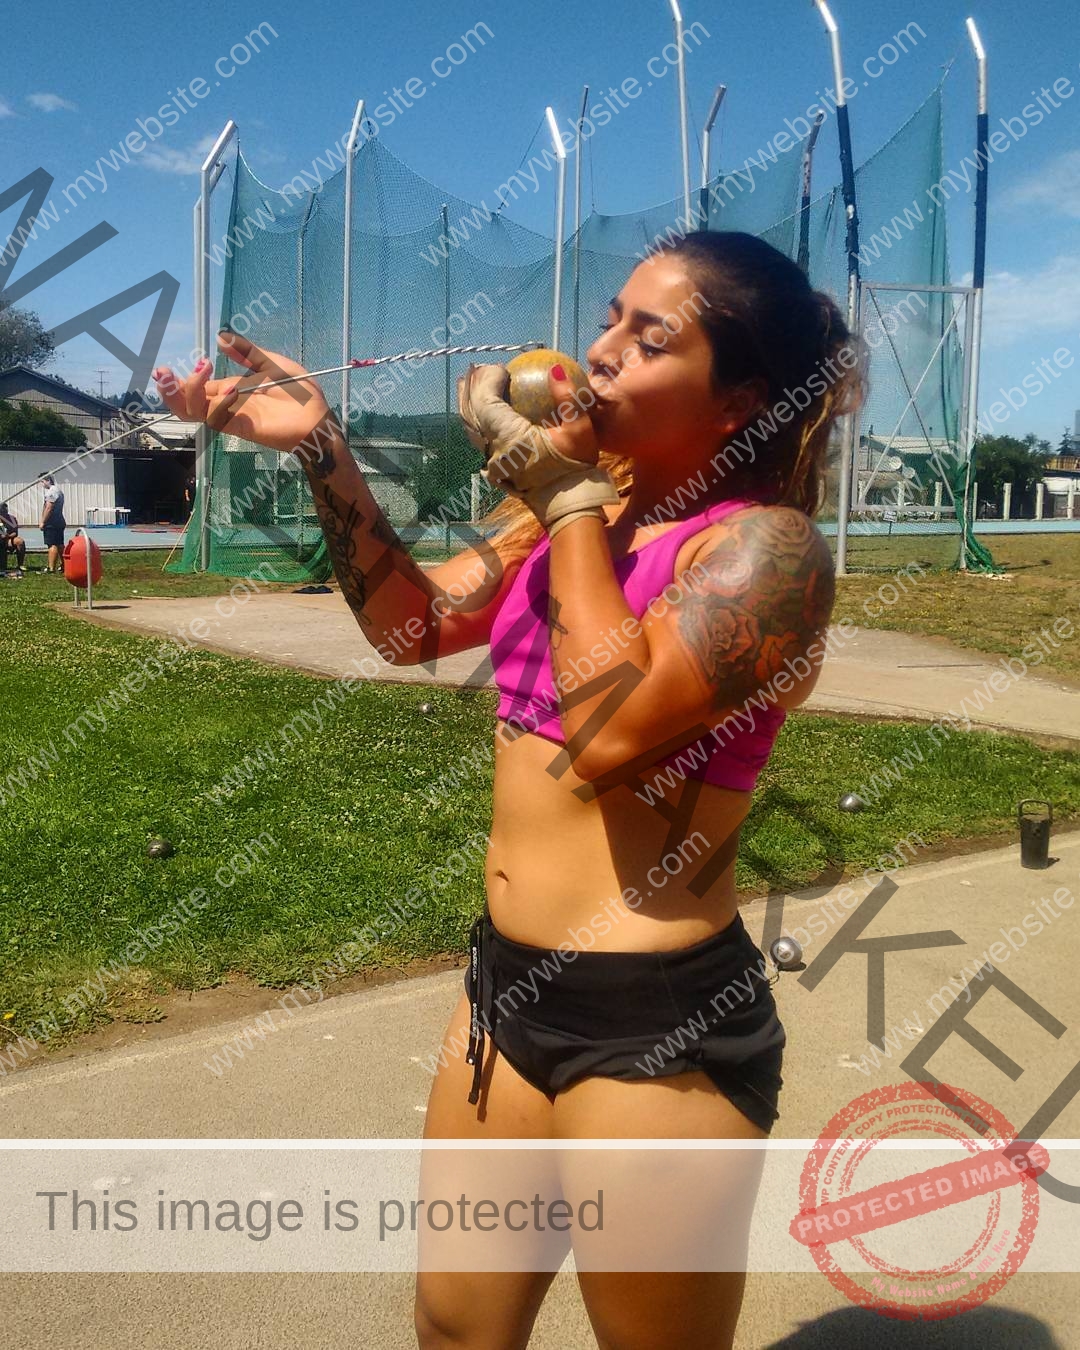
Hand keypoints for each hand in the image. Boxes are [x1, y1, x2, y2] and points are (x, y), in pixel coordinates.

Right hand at [152, 333, 341, 457]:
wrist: (318, 416)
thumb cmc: (299, 392)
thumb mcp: (271, 363)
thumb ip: (246, 352)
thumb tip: (220, 338)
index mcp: (230, 389)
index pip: (196, 388)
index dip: (178, 381)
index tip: (164, 369)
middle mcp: (227, 403)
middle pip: (188, 402)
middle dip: (171, 388)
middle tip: (163, 372)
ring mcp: (233, 416)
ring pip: (196, 412)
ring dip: (188, 392)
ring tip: (199, 371)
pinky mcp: (243, 428)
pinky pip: (219, 419)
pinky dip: (219, 403)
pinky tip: (231, 389)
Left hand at [457, 364, 617, 536]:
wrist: (568, 506)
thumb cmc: (575, 468)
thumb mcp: (578, 429)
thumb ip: (566, 396)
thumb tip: (554, 369)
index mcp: (509, 437)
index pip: (486, 402)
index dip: (488, 381)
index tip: (500, 368)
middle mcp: (494, 450)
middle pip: (472, 413)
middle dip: (473, 388)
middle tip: (478, 370)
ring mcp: (493, 463)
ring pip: (473, 429)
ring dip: (472, 407)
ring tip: (473, 387)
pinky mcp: (497, 472)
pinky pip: (482, 443)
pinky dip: (480, 425)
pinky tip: (486, 417)